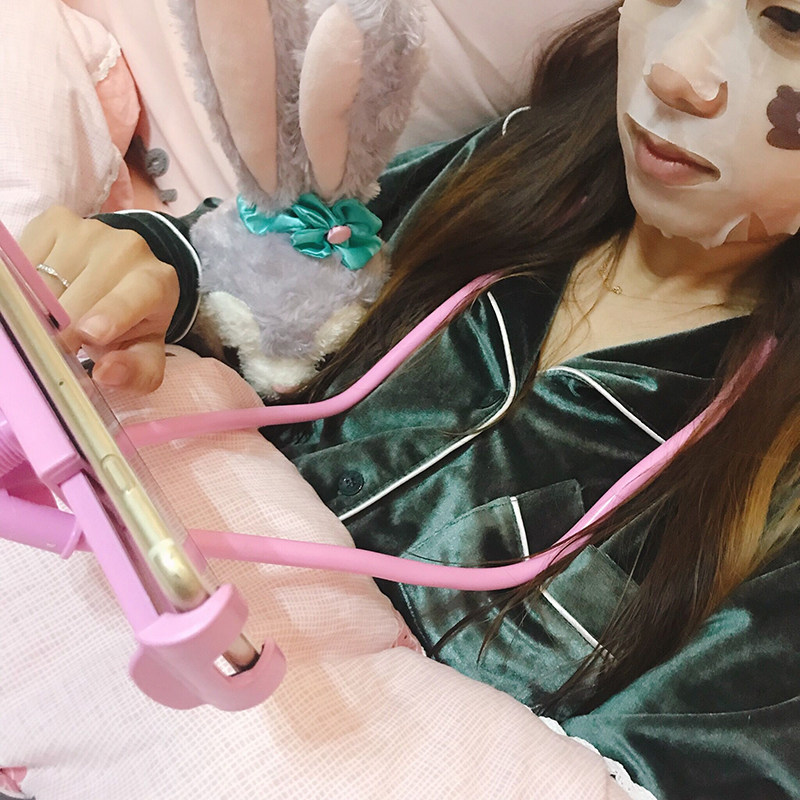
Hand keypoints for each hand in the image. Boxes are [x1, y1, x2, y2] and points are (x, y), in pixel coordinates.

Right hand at [19, 205, 178, 391]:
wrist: (120, 278)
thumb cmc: (132, 323)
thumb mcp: (143, 352)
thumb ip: (137, 371)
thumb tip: (107, 373)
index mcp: (157, 281)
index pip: (135, 295)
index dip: (112, 313)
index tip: (90, 333)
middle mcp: (128, 249)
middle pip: (81, 293)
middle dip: (62, 326)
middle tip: (56, 347)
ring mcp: (91, 231)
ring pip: (48, 277)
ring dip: (41, 307)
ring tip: (52, 320)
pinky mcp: (57, 221)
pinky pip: (27, 257)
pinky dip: (26, 283)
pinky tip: (40, 295)